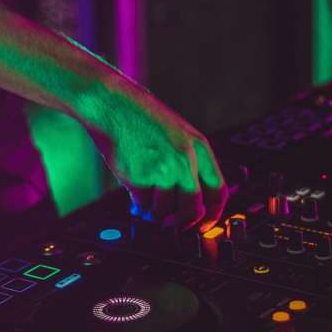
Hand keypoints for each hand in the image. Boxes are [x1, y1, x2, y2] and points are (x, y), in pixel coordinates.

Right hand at [87, 89, 227, 232]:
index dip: (212, 215)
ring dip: (157, 215)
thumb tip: (194, 200)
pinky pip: (144, 205)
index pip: (218, 192)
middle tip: (173, 226)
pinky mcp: (139, 178)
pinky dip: (140, 207)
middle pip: (193, 208)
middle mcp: (185, 160)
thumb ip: (191, 163)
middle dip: (183, 223)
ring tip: (149, 209)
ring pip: (166, 211)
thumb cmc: (142, 118)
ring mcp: (162, 170)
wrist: (113, 105)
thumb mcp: (179, 135)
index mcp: (200, 148)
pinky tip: (136, 201)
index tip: (204, 225)